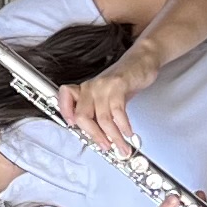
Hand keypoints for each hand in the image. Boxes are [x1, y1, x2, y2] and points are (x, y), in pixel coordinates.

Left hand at [57, 47, 159, 162]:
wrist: (142, 60)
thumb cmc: (125, 79)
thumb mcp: (108, 96)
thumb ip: (101, 113)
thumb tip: (100, 136)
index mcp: (85, 90)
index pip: (65, 98)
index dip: (65, 112)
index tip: (73, 127)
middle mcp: (90, 87)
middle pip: (82, 116)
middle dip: (95, 136)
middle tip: (106, 147)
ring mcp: (103, 86)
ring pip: (102, 118)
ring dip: (113, 136)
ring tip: (122, 147)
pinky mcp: (118, 85)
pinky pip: (117, 111)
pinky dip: (123, 125)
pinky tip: (128, 132)